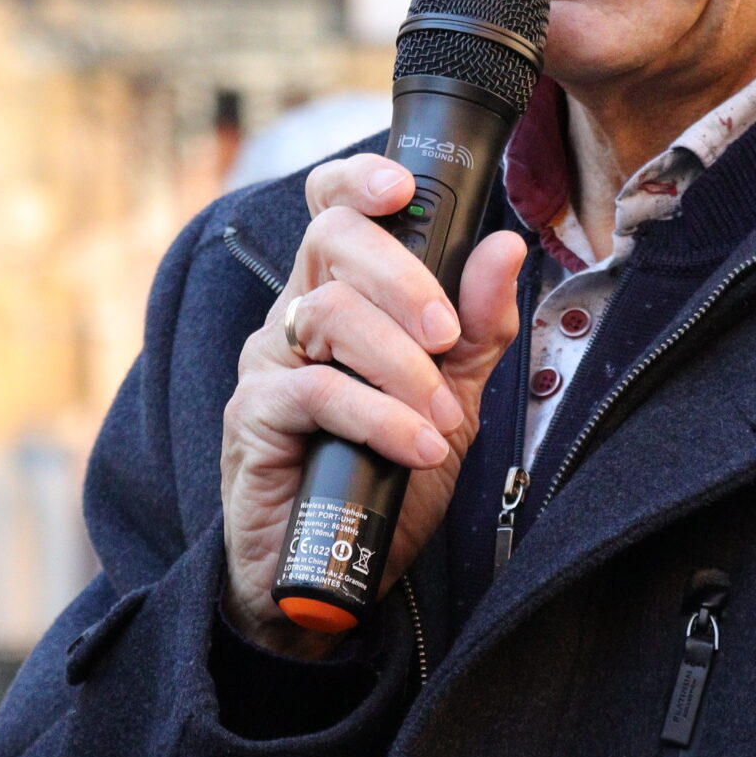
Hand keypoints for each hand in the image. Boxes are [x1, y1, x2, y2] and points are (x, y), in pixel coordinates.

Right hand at [219, 154, 525, 659]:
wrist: (335, 575)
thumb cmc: (387, 474)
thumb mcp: (452, 394)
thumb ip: (478, 325)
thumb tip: (503, 244)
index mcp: (340, 295)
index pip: (332, 209)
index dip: (358, 180)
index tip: (403, 186)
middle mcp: (295, 315)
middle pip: (331, 241)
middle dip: (403, 278)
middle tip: (447, 336)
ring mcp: (267, 362)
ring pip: (328, 315)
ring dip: (402, 365)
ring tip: (441, 420)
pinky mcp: (251, 417)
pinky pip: (316, 391)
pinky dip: (379, 417)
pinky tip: (418, 448)